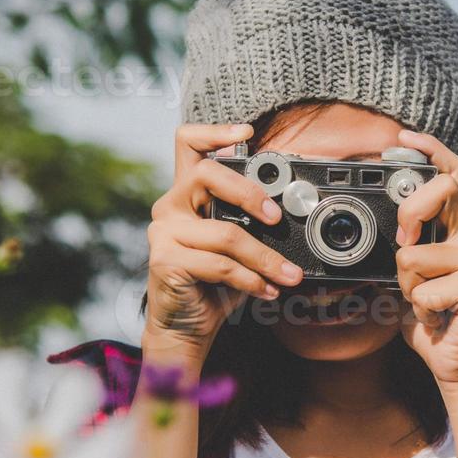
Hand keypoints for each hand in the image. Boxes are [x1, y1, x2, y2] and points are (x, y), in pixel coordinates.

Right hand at [144, 123, 304, 362]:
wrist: (188, 325)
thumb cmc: (215, 282)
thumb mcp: (238, 246)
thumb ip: (252, 222)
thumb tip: (294, 212)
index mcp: (188, 194)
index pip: (188, 145)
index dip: (214, 132)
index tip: (247, 132)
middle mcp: (170, 206)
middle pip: (207, 174)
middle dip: (249, 192)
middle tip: (278, 218)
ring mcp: (163, 232)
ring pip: (225, 233)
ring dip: (265, 257)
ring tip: (289, 275)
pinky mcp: (165, 260)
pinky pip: (220, 265)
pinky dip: (251, 280)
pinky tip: (267, 290)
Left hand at [394, 130, 457, 388]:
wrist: (457, 363)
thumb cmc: (431, 318)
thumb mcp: (407, 276)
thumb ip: (401, 249)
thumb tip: (375, 231)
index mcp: (456, 230)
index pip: (451, 174)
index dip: (430, 149)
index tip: (403, 138)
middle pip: (442, 191)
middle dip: (410, 213)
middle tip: (404, 243)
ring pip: (416, 255)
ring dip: (406, 285)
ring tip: (423, 302)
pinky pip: (424, 290)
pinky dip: (417, 310)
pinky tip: (434, 318)